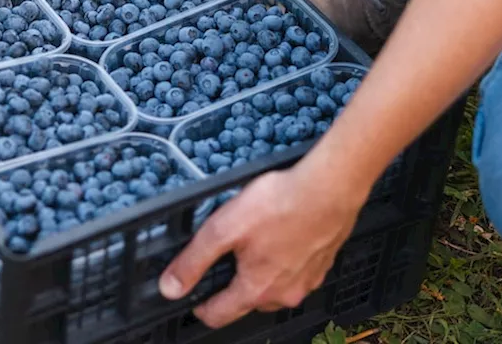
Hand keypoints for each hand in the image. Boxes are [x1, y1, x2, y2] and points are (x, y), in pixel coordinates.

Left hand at [159, 163, 366, 327]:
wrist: (330, 186)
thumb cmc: (282, 203)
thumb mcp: (224, 229)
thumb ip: (194, 260)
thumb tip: (170, 288)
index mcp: (257, 289)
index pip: (220, 315)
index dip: (201, 308)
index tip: (195, 300)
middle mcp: (285, 293)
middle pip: (249, 301)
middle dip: (233, 286)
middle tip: (226, 259)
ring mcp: (308, 280)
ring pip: (275, 287)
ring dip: (262, 274)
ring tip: (255, 245)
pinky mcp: (323, 263)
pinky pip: (297, 272)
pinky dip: (286, 261)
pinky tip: (282, 237)